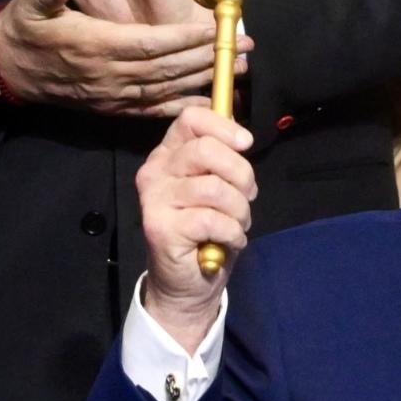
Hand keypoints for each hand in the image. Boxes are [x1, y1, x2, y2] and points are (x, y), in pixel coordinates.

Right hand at [0, 0, 249, 115]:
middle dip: (207, 58)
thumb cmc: (21, 31)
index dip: (184, 38)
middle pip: (166, 68)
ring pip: (164, 90)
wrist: (4, 72)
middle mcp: (107, 74)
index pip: (149, 43)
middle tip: (245, 49)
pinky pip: (149, 110)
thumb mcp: (27, 5)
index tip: (215, 29)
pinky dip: (179, 108)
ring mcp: (109, 95)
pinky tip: (206, 104)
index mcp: (94, 45)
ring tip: (237, 70)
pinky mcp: (109, 108)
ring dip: (202, 80)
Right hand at [135, 105, 254, 350]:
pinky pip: (212, 219)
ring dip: (239, 209)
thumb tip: (242, 136)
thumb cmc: (209, 230)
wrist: (190, 282)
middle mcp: (156, 170)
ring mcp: (154, 199)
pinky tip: (230, 240)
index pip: (191, 118)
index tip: (245, 144)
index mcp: (169, 153)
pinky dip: (232, 231)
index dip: (224, 126)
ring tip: (238, 224)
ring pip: (213, 187)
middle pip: (206, 150)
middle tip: (246, 198)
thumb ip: (224, 159)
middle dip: (241, 174)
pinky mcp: (159, 227)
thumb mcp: (221, 186)